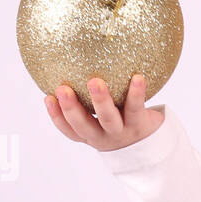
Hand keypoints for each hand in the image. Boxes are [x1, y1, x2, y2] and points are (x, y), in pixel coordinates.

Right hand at [43, 74, 164, 151]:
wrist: (153, 141)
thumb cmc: (121, 120)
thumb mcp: (101, 115)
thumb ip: (86, 96)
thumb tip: (65, 60)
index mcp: (90, 134)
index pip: (69, 129)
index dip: (57, 116)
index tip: (47, 97)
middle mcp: (103, 136)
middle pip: (84, 126)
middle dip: (71, 109)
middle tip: (62, 89)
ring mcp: (122, 132)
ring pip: (109, 119)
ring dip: (100, 101)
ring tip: (94, 82)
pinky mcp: (140, 124)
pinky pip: (136, 108)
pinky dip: (136, 93)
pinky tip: (138, 77)